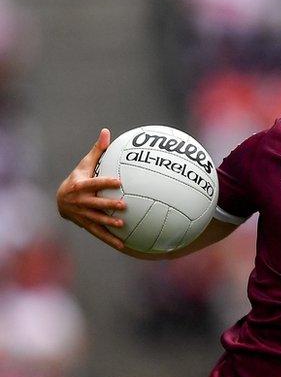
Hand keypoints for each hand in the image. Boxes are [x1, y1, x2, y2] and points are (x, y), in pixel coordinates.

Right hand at [56, 128, 126, 249]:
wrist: (61, 200)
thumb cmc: (78, 178)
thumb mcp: (85, 165)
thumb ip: (98, 151)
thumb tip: (107, 132)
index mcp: (80, 185)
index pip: (94, 184)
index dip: (105, 183)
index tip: (119, 182)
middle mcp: (79, 201)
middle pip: (95, 203)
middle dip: (108, 205)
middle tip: (124, 205)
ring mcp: (82, 215)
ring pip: (96, 219)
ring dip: (108, 223)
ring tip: (122, 225)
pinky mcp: (86, 225)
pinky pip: (99, 233)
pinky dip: (110, 239)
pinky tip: (123, 245)